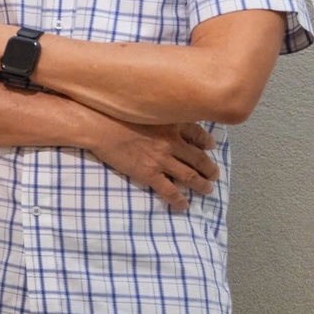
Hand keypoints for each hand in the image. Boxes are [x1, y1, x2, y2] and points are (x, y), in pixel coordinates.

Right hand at [86, 119, 220, 210]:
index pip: (198, 134)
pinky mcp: (149, 174)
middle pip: (199, 158)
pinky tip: (183, 205)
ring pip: (190, 176)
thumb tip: (163, 118)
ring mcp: (162, 160)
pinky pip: (169, 190)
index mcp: (172, 124)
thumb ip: (159, 114)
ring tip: (207, 190)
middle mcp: (172, 142)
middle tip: (214, 174)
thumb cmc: (116, 112)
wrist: (99, 125)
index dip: (207, 142)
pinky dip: (179, 200)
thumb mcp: (144, 107)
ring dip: (201, 185)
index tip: (210, 146)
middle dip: (209, 168)